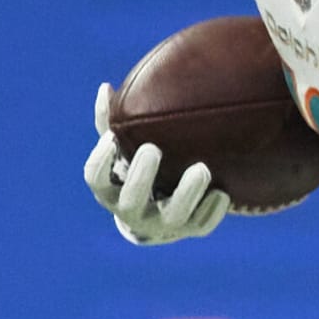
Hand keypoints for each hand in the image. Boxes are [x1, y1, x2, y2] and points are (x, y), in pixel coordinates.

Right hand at [83, 82, 229, 245]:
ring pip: (172, 216)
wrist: (161, 214)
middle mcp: (133, 212)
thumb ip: (112, 122)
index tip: (111, 137)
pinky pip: (201, 226)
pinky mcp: (190, 230)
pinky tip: (222, 193)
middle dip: (141, 177)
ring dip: (186, 193)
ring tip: (202, 169)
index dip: (101, 160)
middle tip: (152, 149)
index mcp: (112, 189)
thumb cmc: (138, 168)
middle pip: (131, 200)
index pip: (95, 179)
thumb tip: (106, 88)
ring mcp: (162, 225)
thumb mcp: (124, 147)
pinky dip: (212, 211)